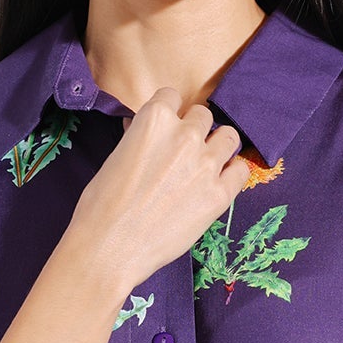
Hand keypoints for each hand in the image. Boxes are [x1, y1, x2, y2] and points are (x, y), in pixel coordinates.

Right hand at [67, 86, 254, 295]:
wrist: (108, 248)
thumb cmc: (101, 205)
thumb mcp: (116, 156)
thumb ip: (139, 137)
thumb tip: (148, 130)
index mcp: (154, 120)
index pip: (172, 95)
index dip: (169, 112)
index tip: (166, 127)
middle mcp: (184, 135)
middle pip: (203, 114)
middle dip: (194, 129)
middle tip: (183, 151)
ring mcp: (206, 164)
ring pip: (228, 136)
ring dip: (218, 145)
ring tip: (206, 163)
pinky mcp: (219, 195)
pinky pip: (241, 170)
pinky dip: (232, 172)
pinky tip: (219, 181)